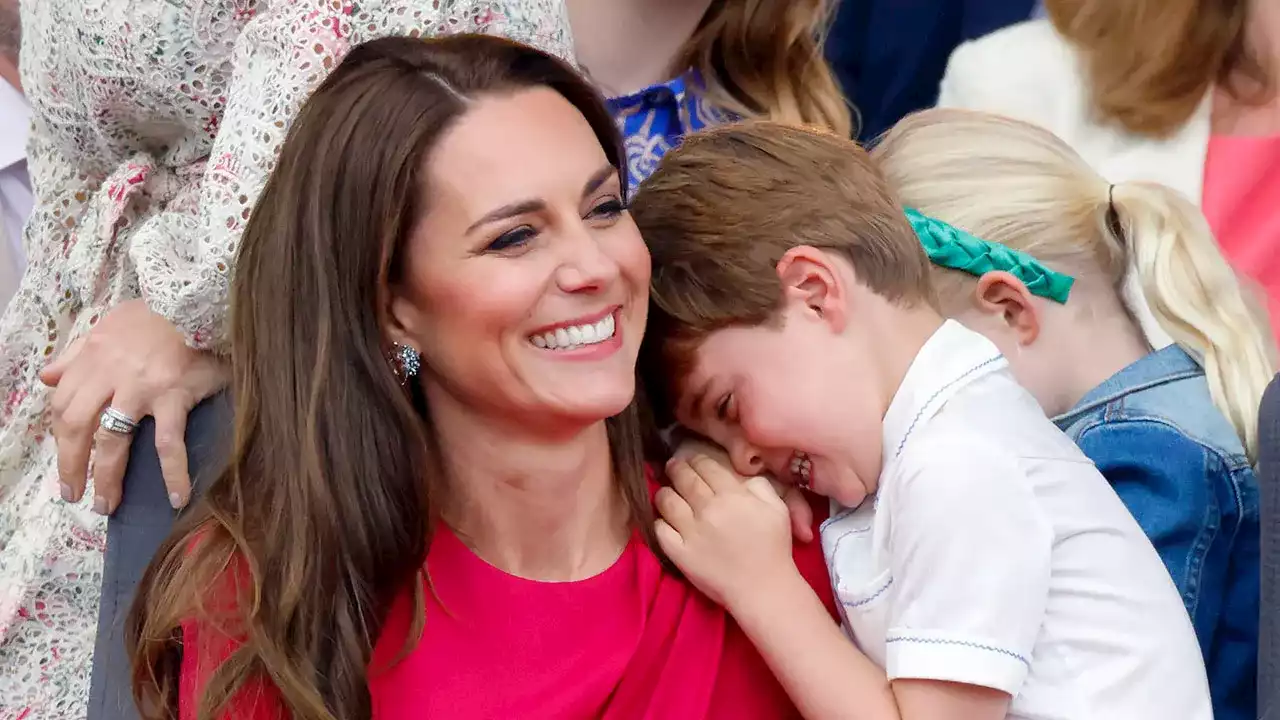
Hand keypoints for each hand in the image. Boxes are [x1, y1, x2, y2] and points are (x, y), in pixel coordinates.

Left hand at [39, 299, 227, 513]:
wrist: (201, 300)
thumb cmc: (159, 315)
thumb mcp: (109, 326)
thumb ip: (77, 353)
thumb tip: (47, 376)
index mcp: (92, 358)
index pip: (63, 404)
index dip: (61, 439)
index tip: (67, 463)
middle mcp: (109, 374)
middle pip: (77, 427)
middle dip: (72, 465)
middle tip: (75, 495)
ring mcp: (140, 387)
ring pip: (112, 440)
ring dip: (106, 478)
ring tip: (106, 505)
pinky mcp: (173, 395)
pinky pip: (168, 442)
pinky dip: (172, 473)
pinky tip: (178, 496)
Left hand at [655, 455, 798, 612]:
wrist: (763, 589)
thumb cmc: (773, 548)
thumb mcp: (777, 508)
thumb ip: (759, 485)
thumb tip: (739, 475)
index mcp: (732, 496)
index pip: (705, 466)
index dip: (695, 459)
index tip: (692, 460)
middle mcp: (708, 509)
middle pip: (683, 478)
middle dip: (675, 468)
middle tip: (673, 467)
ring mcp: (691, 532)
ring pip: (666, 500)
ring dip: (664, 492)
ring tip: (667, 492)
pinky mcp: (679, 553)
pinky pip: (659, 529)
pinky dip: (659, 520)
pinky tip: (665, 519)